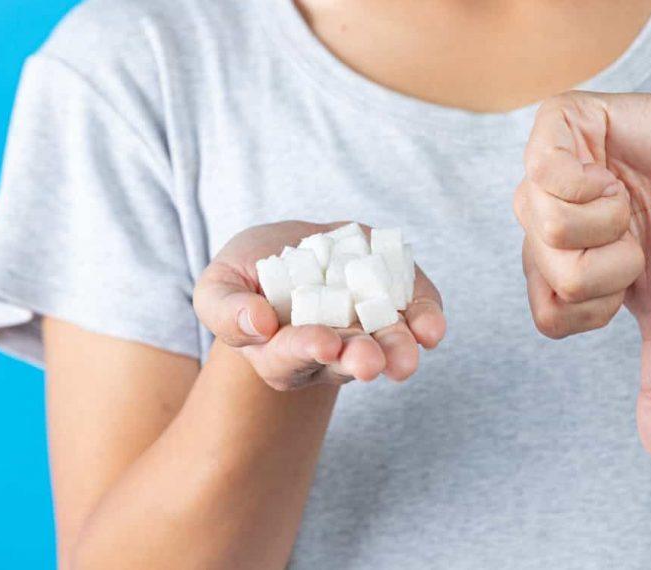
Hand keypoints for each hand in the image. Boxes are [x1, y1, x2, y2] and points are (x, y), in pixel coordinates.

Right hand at [193, 221, 445, 389]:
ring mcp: (369, 333)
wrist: (297, 248)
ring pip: (387, 348)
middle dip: (359, 360)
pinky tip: (431, 327)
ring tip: (409, 352)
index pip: (291, 359)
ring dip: (399, 349)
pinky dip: (426, 320)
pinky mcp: (399, 307)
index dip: (306, 349)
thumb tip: (258, 326)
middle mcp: (331, 354)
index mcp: (281, 355)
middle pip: (345, 363)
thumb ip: (225, 309)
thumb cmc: (251, 272)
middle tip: (370, 362)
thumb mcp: (219, 284)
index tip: (322, 342)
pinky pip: (417, 319)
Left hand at [514, 89, 650, 463]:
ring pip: (549, 229)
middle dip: (615, 262)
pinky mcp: (554, 126)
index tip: (630, 275)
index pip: (550, 317)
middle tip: (634, 230)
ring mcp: (538, 173)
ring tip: (625, 196)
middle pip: (551, 276)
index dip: (601, 304)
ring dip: (612, 221)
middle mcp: (533, 222)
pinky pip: (548, 174)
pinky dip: (596, 181)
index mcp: (549, 266)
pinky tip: (612, 166)